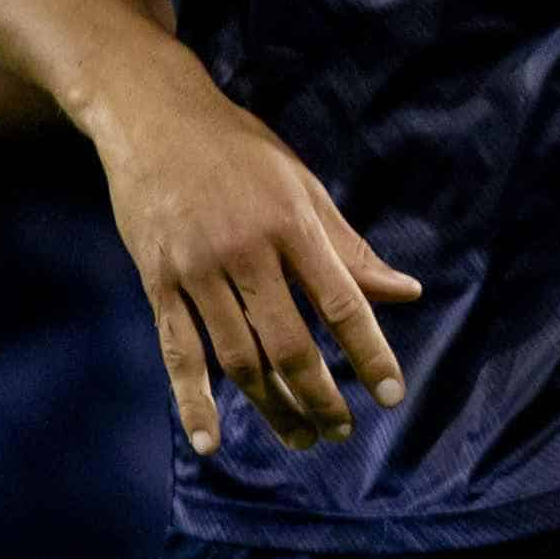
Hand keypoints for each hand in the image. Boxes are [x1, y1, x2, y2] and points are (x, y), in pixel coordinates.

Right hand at [91, 65, 419, 455]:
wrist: (153, 118)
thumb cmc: (241, 151)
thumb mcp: (305, 187)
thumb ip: (350, 248)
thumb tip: (406, 292)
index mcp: (294, 225)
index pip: (343, 304)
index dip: (370, 354)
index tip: (392, 395)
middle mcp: (246, 252)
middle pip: (290, 343)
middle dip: (321, 395)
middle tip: (342, 430)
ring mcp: (196, 270)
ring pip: (239, 357)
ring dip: (272, 405)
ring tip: (299, 437)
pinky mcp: (156, 282)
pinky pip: (178, 352)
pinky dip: (194, 401)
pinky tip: (210, 440)